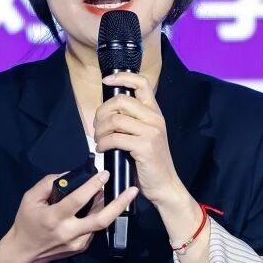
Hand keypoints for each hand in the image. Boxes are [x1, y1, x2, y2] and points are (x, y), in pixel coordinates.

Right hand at [0, 169, 138, 262]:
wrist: (25, 252)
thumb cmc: (26, 222)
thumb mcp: (30, 198)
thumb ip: (48, 183)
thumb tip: (70, 175)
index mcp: (54, 218)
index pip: (77, 200)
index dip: (93, 186)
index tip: (104, 174)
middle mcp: (68, 232)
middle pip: (101, 219)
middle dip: (119, 204)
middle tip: (132, 191)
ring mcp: (77, 242)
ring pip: (101, 224)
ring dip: (112, 208)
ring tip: (121, 193)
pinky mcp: (81, 247)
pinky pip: (94, 229)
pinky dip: (100, 216)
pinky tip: (103, 206)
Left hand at [94, 72, 184, 205]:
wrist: (164, 185)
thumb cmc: (150, 162)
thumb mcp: (144, 135)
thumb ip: (132, 121)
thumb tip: (107, 111)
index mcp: (155, 113)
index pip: (142, 83)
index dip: (122, 77)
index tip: (106, 81)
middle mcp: (155, 118)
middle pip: (121, 101)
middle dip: (101, 112)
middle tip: (97, 127)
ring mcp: (151, 131)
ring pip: (115, 119)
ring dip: (100, 130)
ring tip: (99, 140)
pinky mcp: (145, 146)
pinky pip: (115, 138)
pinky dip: (103, 143)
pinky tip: (102, 149)